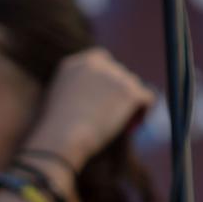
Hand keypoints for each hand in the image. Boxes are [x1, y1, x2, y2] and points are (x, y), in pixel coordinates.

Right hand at [22, 48, 155, 171]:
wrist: (62, 140)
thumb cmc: (55, 135)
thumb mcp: (57, 107)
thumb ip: (75, 96)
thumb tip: (95, 104)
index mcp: (75, 64)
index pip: (101, 61)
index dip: (107, 80)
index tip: (107, 98)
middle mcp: (96, 64)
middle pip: (119, 73)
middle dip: (120, 92)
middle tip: (117, 114)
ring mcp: (115, 76)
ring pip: (133, 87)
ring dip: (129, 104)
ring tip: (120, 125)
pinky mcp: (129, 92)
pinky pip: (147, 99)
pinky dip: (144, 111)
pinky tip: (138, 123)